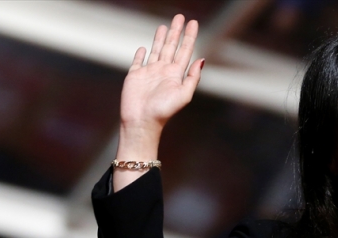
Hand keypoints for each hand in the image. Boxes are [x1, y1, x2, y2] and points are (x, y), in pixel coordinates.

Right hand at [114, 14, 201, 190]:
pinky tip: (143, 47)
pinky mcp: (135, 76)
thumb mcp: (183, 95)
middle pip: (171, 47)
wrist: (142, 122)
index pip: (185, 51)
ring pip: (156, 50)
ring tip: (165, 26)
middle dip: (176, 32)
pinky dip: (141, 54)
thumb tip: (202, 59)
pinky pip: (138, 62)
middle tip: (180, 16)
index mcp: (176, 75)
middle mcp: (163, 71)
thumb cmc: (163, 111)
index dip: (189, 36)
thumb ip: (192, 77)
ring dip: (161, 38)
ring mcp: (149, 73)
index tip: (193, 23)